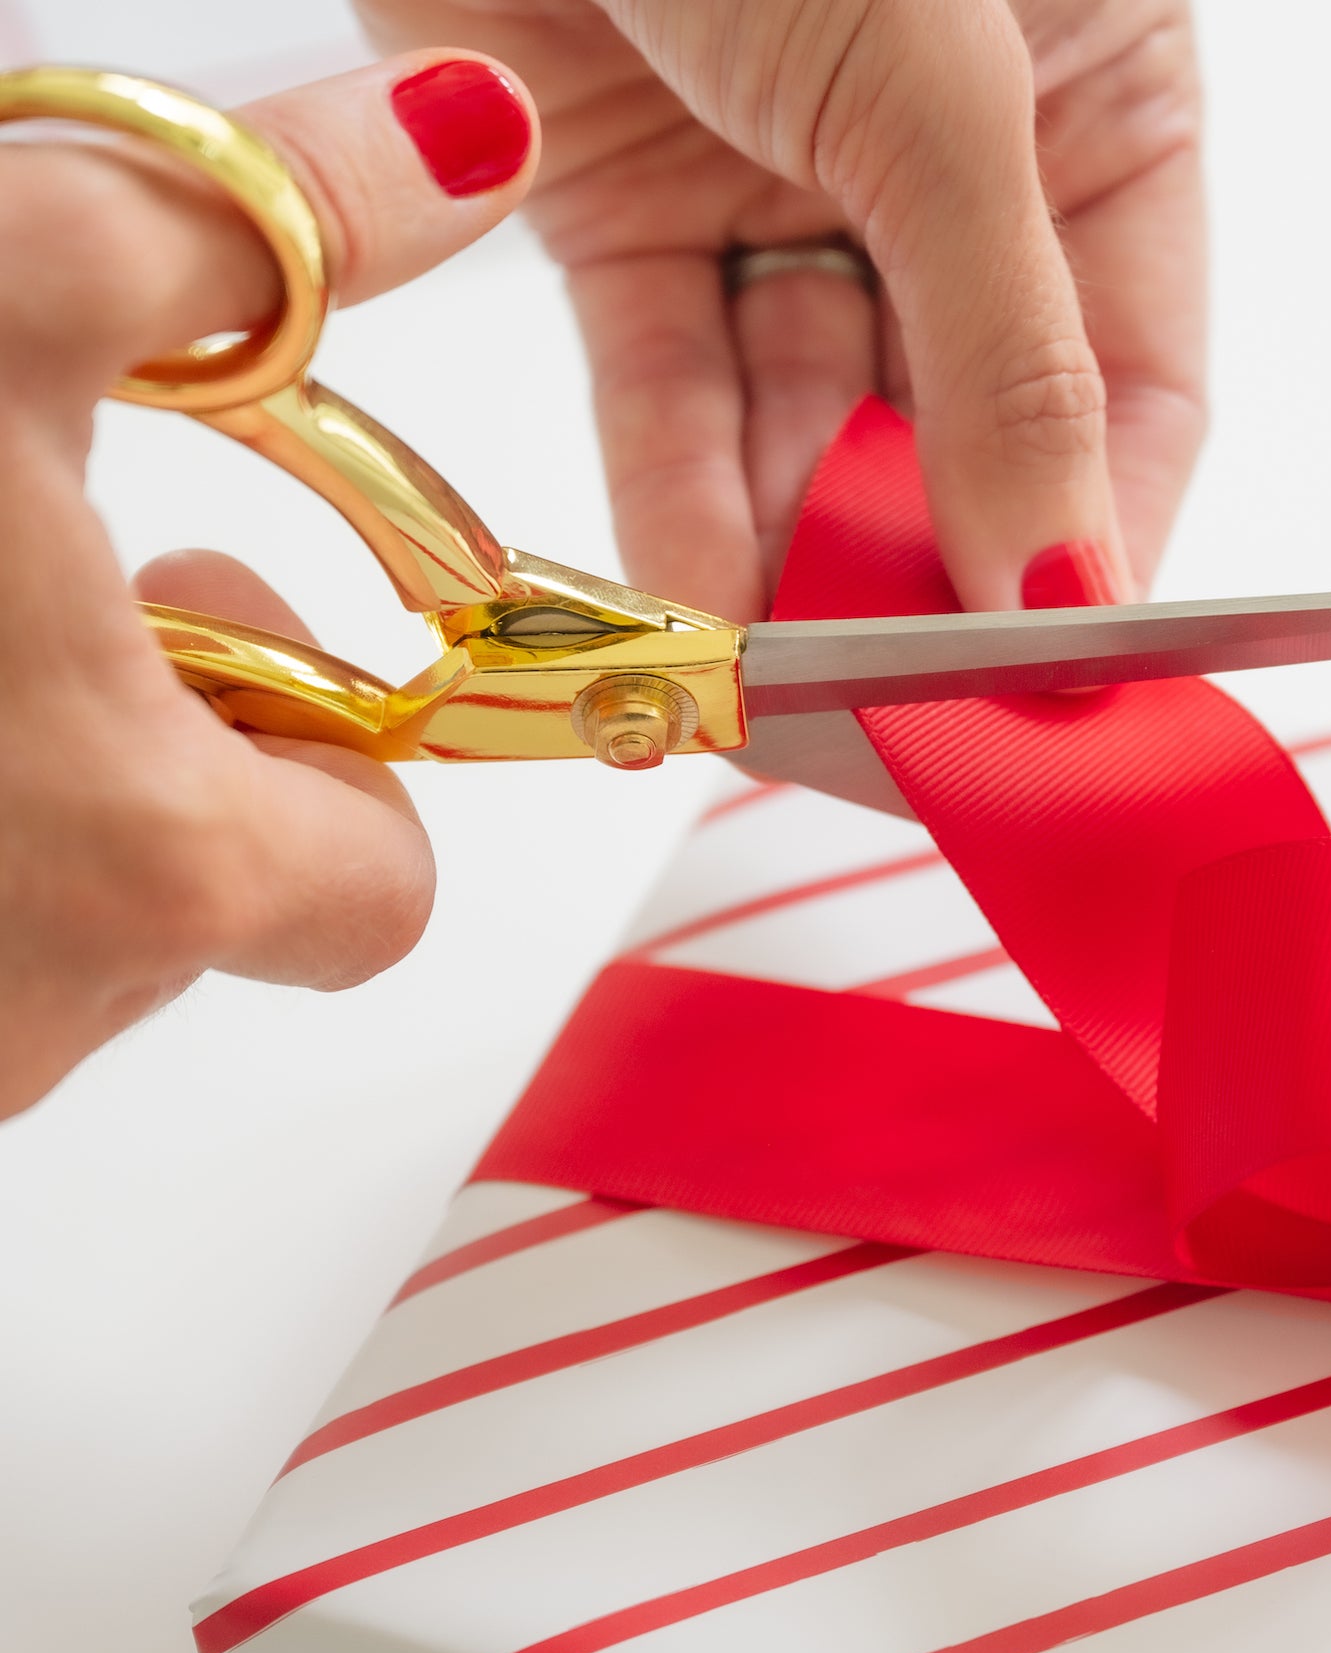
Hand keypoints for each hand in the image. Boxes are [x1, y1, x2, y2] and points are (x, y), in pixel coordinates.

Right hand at [0, 54, 537, 1116]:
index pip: (379, 900)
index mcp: (150, 877)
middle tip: (40, 586)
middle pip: (202, 907)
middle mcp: (21, 1020)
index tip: (233, 632)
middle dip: (155, 748)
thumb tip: (473, 142)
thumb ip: (255, 234)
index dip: (343, 773)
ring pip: (32, 927)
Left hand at [356, 0, 1205, 620]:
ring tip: (788, 693)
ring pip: (804, 431)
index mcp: (1099, 112)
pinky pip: (668, 390)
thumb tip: (1070, 591)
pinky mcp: (624, 203)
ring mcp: (785, 188)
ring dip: (795, 564)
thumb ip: (1012, 356)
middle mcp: (953, 170)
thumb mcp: (944, 89)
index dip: (1097, 550)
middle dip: (927, 579)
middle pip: (962, 437)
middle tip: (906, 724)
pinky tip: (701, 612)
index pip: (1132, 394)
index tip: (1059, 694)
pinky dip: (677, 502)